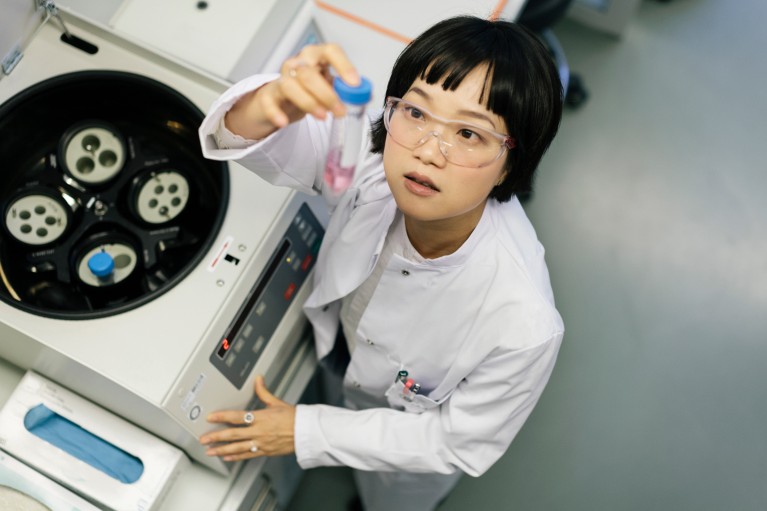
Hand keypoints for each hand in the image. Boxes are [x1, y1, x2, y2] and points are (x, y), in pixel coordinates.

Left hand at [199, 375, 295, 460]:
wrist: (306, 432)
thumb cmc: (294, 418)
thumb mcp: (277, 402)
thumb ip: (264, 392)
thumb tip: (258, 380)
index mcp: (261, 417)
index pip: (237, 417)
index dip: (222, 417)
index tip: (211, 417)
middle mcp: (259, 431)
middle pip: (233, 434)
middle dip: (216, 437)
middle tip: (204, 439)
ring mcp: (261, 443)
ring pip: (237, 448)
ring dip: (221, 450)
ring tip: (210, 451)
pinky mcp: (264, 451)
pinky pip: (247, 455)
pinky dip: (235, 457)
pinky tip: (227, 457)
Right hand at [225, 43, 359, 139]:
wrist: (280, 101)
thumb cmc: (309, 91)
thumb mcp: (329, 88)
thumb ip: (344, 91)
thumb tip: (363, 96)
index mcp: (316, 57)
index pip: (330, 51)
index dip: (343, 65)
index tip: (354, 83)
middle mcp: (298, 63)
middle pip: (309, 73)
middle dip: (327, 94)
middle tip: (341, 111)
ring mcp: (281, 78)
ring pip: (291, 85)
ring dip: (308, 102)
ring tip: (323, 117)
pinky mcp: (268, 95)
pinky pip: (269, 102)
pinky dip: (276, 113)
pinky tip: (284, 123)